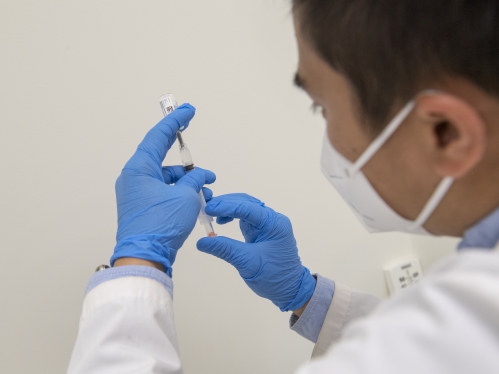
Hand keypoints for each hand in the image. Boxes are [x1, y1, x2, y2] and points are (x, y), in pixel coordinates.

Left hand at [111, 104, 215, 276]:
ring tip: (206, 192)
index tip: (187, 110)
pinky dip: (181, 193)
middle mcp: (135, 178)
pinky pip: (165, 192)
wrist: (145, 257)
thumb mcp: (185, 196)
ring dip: (188, 182)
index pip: (158, 136)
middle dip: (186, 160)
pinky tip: (197, 203)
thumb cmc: (161, 225)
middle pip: (163, 158)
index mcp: (139, 169)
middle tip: (198, 154)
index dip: (175, 121)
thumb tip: (200, 176)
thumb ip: (194, 180)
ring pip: (168, 178)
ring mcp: (138, 194)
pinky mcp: (144, 207)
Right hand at [196, 193, 314, 311]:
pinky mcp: (262, 231)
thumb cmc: (274, 277)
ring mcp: (267, 224)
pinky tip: (222, 222)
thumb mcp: (247, 263)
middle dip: (226, 203)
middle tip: (205, 208)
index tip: (208, 209)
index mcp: (274, 224)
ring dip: (228, 208)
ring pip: (245, 208)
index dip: (226, 206)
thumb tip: (201, 241)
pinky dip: (232, 216)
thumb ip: (225, 249)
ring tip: (210, 214)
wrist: (290, 290)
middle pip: (247, 203)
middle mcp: (272, 220)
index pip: (247, 208)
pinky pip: (246, 217)